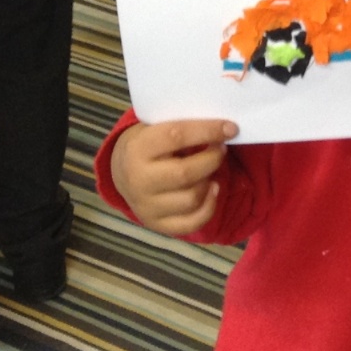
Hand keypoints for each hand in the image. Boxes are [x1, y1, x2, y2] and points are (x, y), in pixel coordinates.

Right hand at [111, 118, 237, 235]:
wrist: (120, 172)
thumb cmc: (147, 144)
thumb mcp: (154, 127)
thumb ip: (181, 126)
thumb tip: (221, 127)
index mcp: (138, 148)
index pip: (177, 136)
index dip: (208, 131)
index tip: (230, 128)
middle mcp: (139, 180)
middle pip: (186, 173)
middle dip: (212, 159)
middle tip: (221, 149)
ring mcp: (146, 206)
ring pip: (191, 199)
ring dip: (210, 181)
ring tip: (212, 169)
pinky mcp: (157, 224)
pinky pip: (191, 223)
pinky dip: (209, 206)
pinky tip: (212, 190)